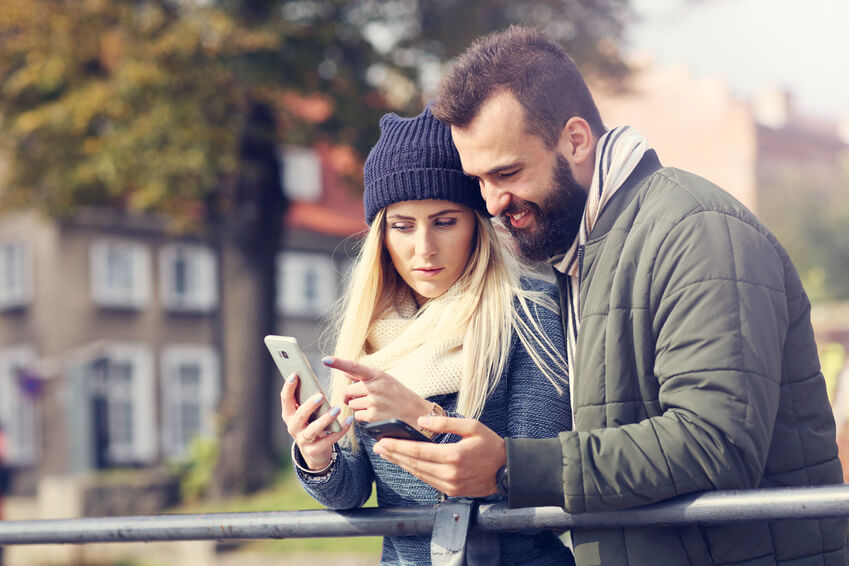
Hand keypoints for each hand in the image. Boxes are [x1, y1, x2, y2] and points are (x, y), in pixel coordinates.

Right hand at [280, 373, 351, 470]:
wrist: (315, 451)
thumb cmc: (312, 422)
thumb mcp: (307, 411)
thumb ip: (308, 398)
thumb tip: (312, 378)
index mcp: (289, 414)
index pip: (286, 399)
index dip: (288, 387)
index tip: (295, 374)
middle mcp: (293, 427)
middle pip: (299, 416)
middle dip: (309, 406)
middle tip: (320, 396)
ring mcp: (303, 440)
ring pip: (313, 430)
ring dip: (325, 420)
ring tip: (336, 410)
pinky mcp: (315, 450)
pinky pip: (329, 440)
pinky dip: (340, 430)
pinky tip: (349, 420)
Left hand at [323, 357, 431, 426]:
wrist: (415, 412)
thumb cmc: (398, 394)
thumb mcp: (384, 379)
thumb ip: (363, 376)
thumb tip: (344, 370)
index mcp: (377, 374)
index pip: (354, 367)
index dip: (338, 363)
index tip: (325, 360)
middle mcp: (374, 386)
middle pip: (347, 391)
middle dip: (350, 397)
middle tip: (363, 398)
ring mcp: (373, 401)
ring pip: (351, 405)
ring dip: (359, 407)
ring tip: (375, 406)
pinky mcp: (373, 416)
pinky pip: (357, 416)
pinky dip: (363, 417)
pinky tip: (376, 414)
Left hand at [373, 416, 505, 496]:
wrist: (507, 469)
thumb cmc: (490, 445)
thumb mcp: (472, 426)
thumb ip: (445, 423)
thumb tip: (421, 422)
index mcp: (453, 456)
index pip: (417, 451)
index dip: (398, 446)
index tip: (382, 441)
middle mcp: (449, 473)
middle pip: (414, 463)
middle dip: (394, 455)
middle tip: (378, 448)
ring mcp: (450, 485)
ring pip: (418, 474)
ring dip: (401, 463)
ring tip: (387, 454)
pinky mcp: (452, 491)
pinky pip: (427, 480)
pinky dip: (414, 471)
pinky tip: (406, 464)